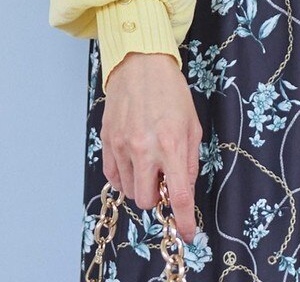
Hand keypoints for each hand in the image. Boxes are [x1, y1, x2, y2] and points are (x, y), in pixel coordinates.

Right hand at [101, 52, 201, 244]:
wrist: (140, 65)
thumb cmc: (171, 93)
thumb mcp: (192, 125)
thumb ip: (189, 161)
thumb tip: (183, 189)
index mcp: (171, 143)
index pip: (178, 195)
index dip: (184, 220)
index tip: (187, 233)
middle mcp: (144, 148)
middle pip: (146, 200)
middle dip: (156, 196)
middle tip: (162, 176)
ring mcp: (122, 146)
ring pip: (129, 190)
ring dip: (140, 184)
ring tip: (148, 159)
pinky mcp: (107, 141)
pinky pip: (113, 177)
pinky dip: (124, 176)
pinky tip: (133, 159)